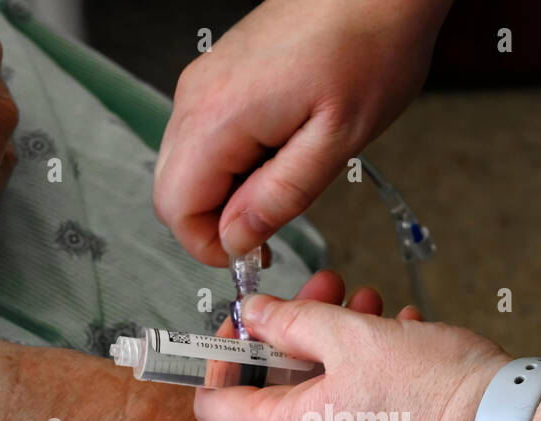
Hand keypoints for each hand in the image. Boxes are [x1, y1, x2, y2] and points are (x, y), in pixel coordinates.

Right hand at [153, 0, 448, 264]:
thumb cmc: (369, 47)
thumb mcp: (336, 141)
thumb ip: (280, 196)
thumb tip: (238, 238)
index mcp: (220, 116)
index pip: (176, 209)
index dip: (211, 245)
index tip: (256, 252)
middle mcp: (199, 96)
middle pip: (172, 190)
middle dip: (216, 223)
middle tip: (272, 226)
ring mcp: (205, 82)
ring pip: (187, 166)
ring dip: (227, 193)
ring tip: (284, 181)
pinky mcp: (221, 76)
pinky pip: (206, 138)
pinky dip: (233, 163)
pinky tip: (280, 152)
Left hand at [194, 286, 511, 420]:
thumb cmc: (434, 394)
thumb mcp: (352, 335)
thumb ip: (292, 321)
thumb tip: (255, 314)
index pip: (215, 407)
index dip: (224, 356)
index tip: (247, 323)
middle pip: (273, 402)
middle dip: (297, 339)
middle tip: (326, 295)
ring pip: (318, 412)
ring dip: (337, 354)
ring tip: (372, 309)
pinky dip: (364, 387)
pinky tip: (399, 343)